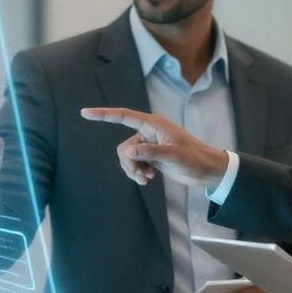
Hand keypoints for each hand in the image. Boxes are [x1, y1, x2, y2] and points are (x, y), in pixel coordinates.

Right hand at [79, 107, 228, 187]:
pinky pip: (134, 164)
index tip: (84, 113)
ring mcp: (149, 145)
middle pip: (124, 147)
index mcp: (153, 125)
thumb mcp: (173, 155)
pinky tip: (149, 179)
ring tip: (147, 179)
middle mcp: (148, 132)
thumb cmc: (194, 158)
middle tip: (143, 176)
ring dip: (133, 170)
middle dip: (129, 164)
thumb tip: (127, 152)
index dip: (103, 115)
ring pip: (127, 158)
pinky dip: (137, 173)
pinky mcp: (151, 157)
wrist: (207, 170)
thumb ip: (150, 152)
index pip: (123, 116)